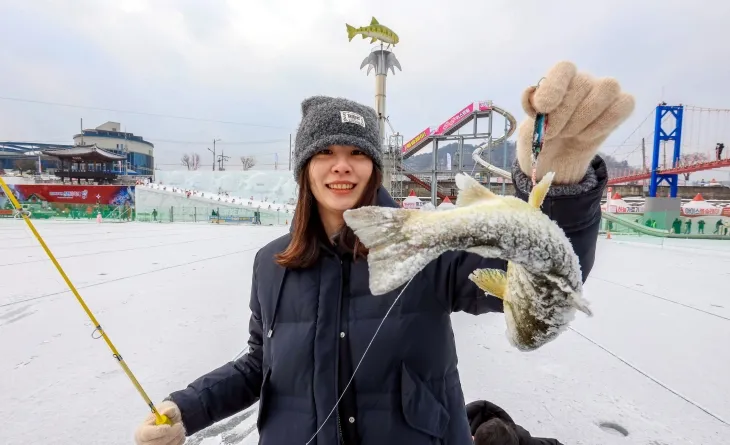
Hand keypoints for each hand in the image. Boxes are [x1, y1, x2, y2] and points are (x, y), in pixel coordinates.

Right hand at [133, 401, 185, 444]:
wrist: (166, 424)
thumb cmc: (162, 417)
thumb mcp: (164, 410)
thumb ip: (167, 410)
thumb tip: (170, 410)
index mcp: (142, 431)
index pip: (148, 434)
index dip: (160, 431)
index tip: (169, 426)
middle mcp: (145, 443)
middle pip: (157, 443)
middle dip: (171, 434)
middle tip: (179, 425)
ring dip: (177, 437)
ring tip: (180, 428)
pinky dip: (179, 441)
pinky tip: (179, 434)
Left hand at [516, 61, 634, 183]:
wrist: (554, 163)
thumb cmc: (539, 140)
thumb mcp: (526, 129)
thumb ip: (529, 110)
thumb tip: (530, 92)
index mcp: (558, 80)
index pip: (564, 68)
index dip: (554, 86)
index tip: (542, 108)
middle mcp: (582, 81)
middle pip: (583, 82)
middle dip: (565, 113)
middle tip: (552, 133)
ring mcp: (603, 94)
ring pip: (607, 88)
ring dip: (584, 117)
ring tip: (569, 134)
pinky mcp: (620, 108)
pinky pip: (623, 104)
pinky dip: (604, 123)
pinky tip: (586, 136)